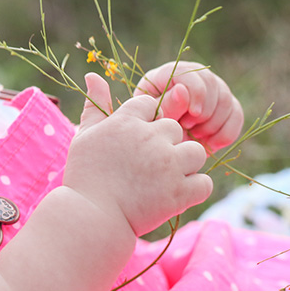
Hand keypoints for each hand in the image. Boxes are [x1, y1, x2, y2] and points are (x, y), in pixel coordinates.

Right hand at [64, 73, 212, 236]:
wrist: (91, 216)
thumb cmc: (85, 175)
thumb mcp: (85, 135)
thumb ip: (95, 104)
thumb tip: (93, 73)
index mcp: (126, 121)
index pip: (151, 105)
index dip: (146, 123)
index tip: (135, 144)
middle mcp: (150, 138)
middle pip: (176, 128)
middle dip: (168, 144)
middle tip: (147, 167)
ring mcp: (167, 164)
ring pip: (197, 152)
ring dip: (186, 165)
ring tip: (164, 180)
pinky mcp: (179, 192)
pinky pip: (204, 182)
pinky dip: (194, 190)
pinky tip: (173, 195)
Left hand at [134, 61, 243, 152]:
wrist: (162, 145)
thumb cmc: (151, 128)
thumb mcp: (153, 118)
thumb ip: (166, 105)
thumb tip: (182, 90)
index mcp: (167, 74)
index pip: (189, 72)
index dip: (196, 91)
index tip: (193, 114)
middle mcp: (192, 77)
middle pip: (212, 83)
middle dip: (205, 110)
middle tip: (189, 128)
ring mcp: (210, 89)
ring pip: (226, 100)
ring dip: (213, 123)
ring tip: (195, 136)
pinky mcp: (224, 105)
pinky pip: (236, 115)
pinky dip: (226, 132)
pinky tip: (211, 145)